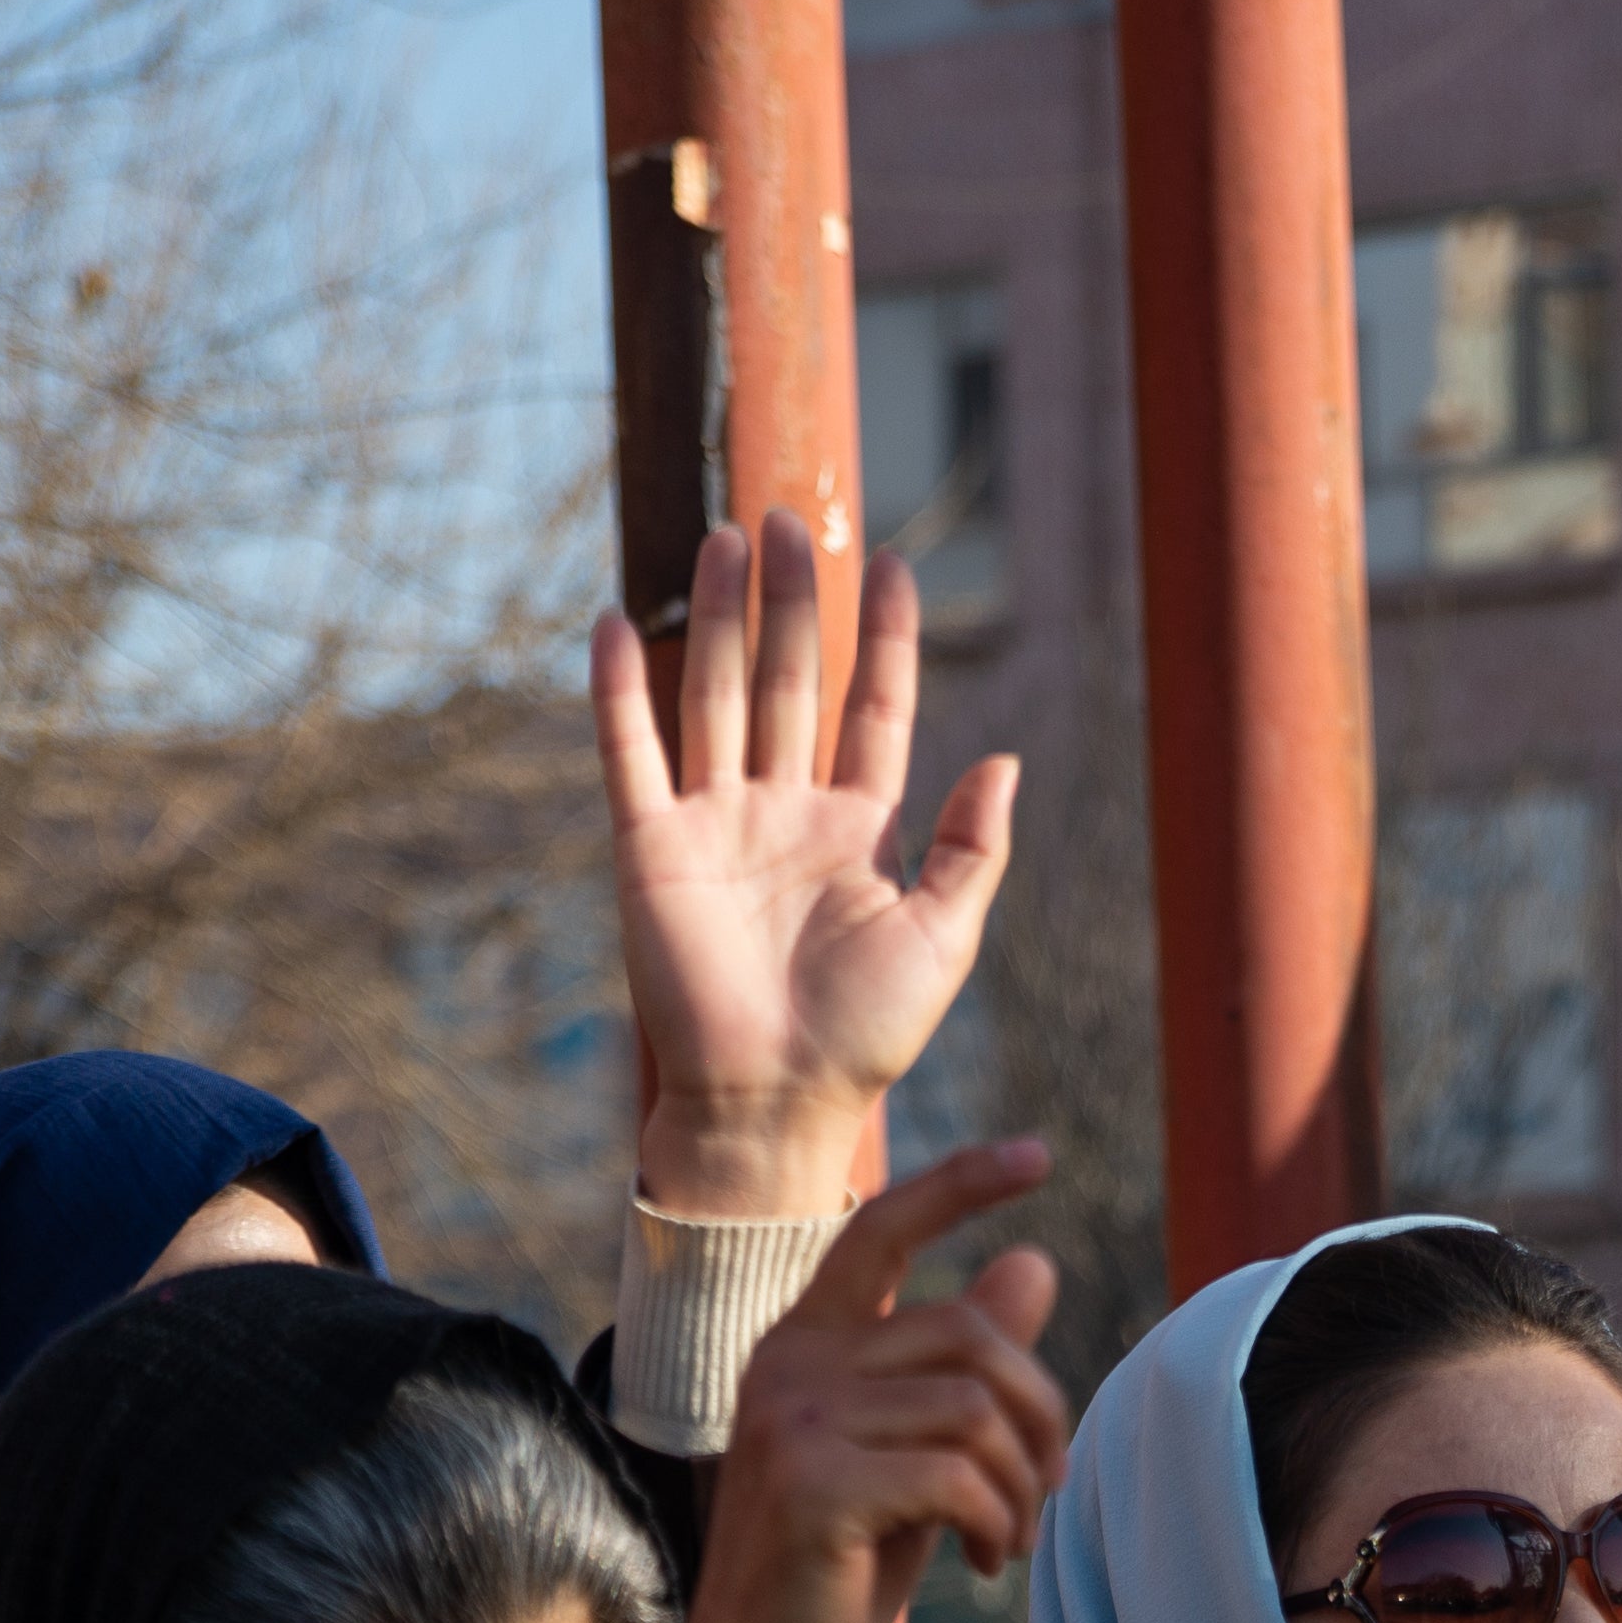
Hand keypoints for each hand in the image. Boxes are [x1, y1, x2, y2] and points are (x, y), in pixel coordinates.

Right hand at [591, 510, 1019, 1220]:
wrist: (776, 1102)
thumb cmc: (865, 1036)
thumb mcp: (945, 936)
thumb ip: (971, 846)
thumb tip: (1004, 759)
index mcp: (856, 830)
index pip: (874, 711)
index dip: (883, 641)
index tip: (892, 565)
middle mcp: (782, 813)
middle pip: (788, 683)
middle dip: (792, 603)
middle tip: (791, 519)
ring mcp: (713, 824)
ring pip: (717, 696)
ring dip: (721, 619)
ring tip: (730, 537)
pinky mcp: (650, 848)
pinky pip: (631, 753)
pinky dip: (619, 690)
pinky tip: (617, 621)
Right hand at [660, 1141, 1072, 1622]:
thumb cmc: (839, 1578)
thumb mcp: (914, 1458)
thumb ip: (960, 1366)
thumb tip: (1033, 1260)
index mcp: (801, 1345)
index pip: (880, 1230)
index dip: (959, 1184)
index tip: (1037, 1156)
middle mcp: (785, 1364)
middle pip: (970, 1333)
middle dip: (1040, 1413)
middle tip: (1045, 1489)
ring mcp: (790, 1421)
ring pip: (975, 1408)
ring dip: (1021, 1484)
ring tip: (1008, 1539)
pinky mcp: (813, 1486)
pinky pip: (960, 1474)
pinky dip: (998, 1523)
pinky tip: (984, 1564)